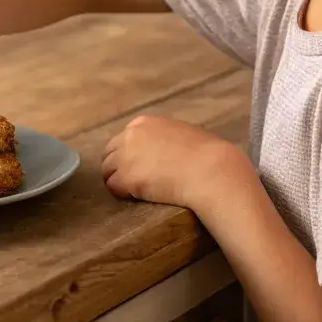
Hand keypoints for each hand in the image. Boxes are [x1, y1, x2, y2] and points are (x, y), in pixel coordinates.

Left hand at [101, 114, 241, 210]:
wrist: (213, 172)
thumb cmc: (208, 156)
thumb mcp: (182, 134)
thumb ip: (164, 137)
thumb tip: (162, 149)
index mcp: (143, 123)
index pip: (122, 140)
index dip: (128, 156)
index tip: (139, 167)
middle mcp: (129, 136)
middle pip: (109, 155)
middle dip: (118, 168)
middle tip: (134, 183)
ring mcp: (125, 157)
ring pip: (108, 172)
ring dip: (119, 182)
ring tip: (136, 193)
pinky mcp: (126, 178)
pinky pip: (114, 188)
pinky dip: (123, 195)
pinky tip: (138, 198)